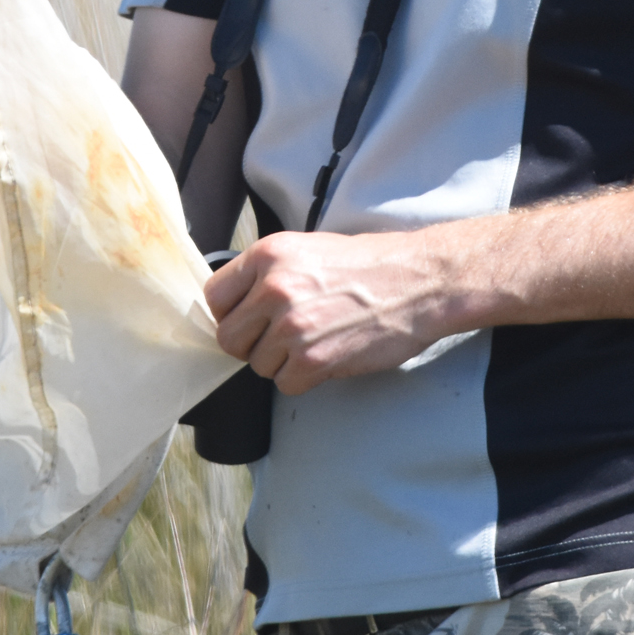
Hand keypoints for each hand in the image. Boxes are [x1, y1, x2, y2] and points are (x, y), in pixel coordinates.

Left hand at [203, 229, 452, 395]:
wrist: (419, 281)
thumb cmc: (369, 265)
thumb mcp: (308, 249)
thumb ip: (269, 274)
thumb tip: (238, 304)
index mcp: (269, 255)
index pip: (214, 297)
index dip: (230, 313)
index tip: (248, 319)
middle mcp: (274, 289)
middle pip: (228, 337)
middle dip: (252, 343)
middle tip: (282, 337)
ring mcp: (292, 327)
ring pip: (257, 365)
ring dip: (282, 362)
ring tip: (315, 341)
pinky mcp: (313, 359)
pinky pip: (284, 384)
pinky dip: (303, 378)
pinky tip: (328, 356)